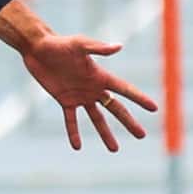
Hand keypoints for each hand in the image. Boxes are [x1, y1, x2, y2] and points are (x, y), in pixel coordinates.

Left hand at [20, 35, 158, 150]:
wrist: (38, 49)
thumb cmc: (60, 43)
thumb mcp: (79, 44)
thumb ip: (98, 47)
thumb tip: (119, 46)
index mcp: (101, 76)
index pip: (125, 89)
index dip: (139, 98)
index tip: (154, 108)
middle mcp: (93, 88)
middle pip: (115, 108)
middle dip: (128, 122)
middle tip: (141, 136)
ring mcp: (80, 96)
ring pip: (97, 118)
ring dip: (105, 133)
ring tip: (114, 149)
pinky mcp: (64, 100)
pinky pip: (71, 120)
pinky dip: (73, 132)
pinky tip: (77, 146)